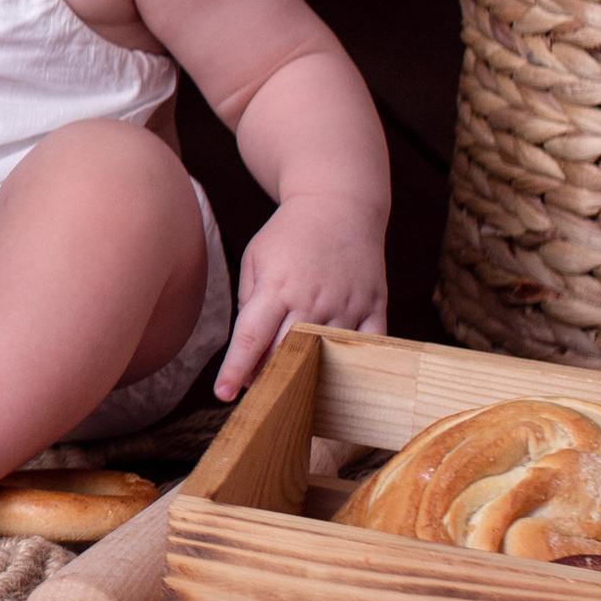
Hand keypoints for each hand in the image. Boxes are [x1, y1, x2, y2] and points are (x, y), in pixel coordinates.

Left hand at [215, 194, 388, 399]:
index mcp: (276, 286)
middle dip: (269, 377)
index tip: (225, 394)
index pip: (251, 337)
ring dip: (309, 374)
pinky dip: (355, 366)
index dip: (237, 369)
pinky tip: (341, 379)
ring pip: (327, 355)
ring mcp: (348, 304)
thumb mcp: (255, 258)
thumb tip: (247, 348)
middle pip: (288, 352)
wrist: (338, 203)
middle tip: (256, 397)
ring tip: (293, 388)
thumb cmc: (289, 234)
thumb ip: (249, 302)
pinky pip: (368, 346)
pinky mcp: (375, 305)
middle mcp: (312, 299)